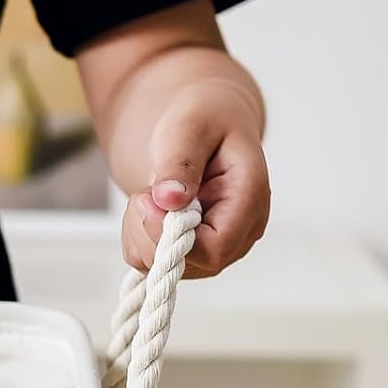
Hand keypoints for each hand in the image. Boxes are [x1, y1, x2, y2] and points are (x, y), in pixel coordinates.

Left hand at [120, 81, 270, 278]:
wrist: (204, 127)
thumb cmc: (204, 121)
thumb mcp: (190, 127)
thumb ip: (180, 162)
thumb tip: (170, 200)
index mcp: (251, 199)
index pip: (216, 248)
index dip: (173, 237)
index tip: (148, 200)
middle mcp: (240, 233)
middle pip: (188, 263)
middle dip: (150, 231)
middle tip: (145, 192)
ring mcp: (217, 247)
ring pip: (163, 267)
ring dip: (140, 232)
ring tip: (151, 193)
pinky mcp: (193, 253)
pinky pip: (150, 262)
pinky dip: (137, 236)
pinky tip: (150, 207)